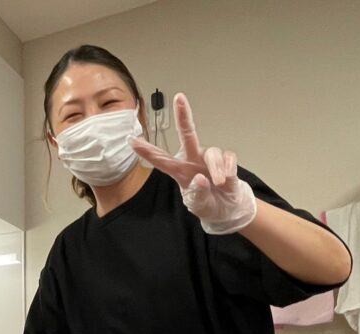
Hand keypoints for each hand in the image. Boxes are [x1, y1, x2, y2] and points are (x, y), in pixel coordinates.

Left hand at [129, 93, 256, 234]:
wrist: (228, 209)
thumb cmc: (208, 204)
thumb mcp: (198, 205)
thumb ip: (197, 194)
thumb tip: (200, 178)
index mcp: (180, 171)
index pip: (161, 159)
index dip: (146, 151)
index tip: (131, 141)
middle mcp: (193, 159)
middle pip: (188, 134)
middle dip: (183, 115)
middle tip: (179, 97)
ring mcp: (209, 158)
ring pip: (211, 153)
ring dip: (216, 168)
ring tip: (219, 183)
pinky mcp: (226, 160)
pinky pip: (227, 157)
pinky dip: (228, 169)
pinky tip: (227, 178)